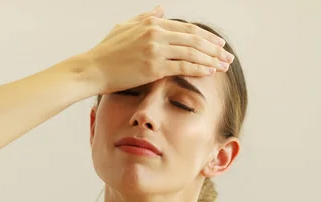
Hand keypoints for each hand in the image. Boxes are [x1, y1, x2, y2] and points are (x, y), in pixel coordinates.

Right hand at [84, 6, 235, 94]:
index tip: (218, 44)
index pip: (187, 28)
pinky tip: (210, 71)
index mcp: (151, 23)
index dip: (206, 36)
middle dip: (214, 48)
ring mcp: (155, 50)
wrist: (93, 69)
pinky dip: (199, 68)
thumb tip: (161, 10)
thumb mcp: (125, 27)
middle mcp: (156, 33)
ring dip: (211, 59)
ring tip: (224, 65)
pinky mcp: (153, 67)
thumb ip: (145, 17)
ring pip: (192, 52)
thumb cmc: (106, 51)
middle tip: (228, 56)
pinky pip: (182, 66)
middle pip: (194, 39)